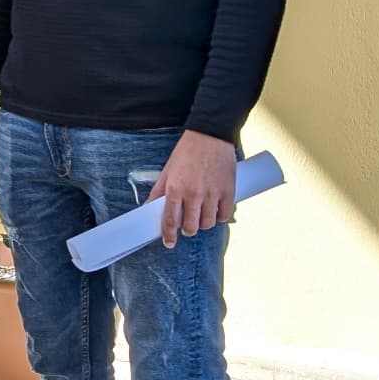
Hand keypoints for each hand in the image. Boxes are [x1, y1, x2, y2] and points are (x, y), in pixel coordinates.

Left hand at [148, 130, 236, 247]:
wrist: (210, 136)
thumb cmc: (187, 152)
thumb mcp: (167, 171)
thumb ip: (159, 191)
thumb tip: (149, 208)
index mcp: (175, 189)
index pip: (170, 220)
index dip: (168, 235)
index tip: (169, 243)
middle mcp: (194, 194)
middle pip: (191, 226)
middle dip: (188, 230)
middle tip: (187, 225)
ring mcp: (213, 193)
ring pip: (208, 223)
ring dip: (203, 224)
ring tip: (201, 215)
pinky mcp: (229, 191)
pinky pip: (225, 214)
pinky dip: (220, 217)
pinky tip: (215, 212)